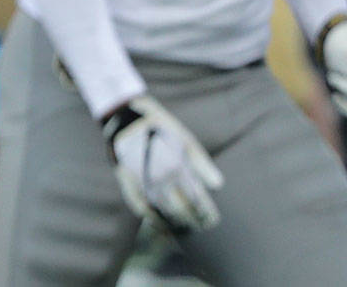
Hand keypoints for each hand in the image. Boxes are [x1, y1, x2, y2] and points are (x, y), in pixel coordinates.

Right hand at [102, 95, 223, 236]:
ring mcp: (143, 182)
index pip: (196, 199)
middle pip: (181, 210)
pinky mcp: (129, 184)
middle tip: (201, 226)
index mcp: (177, 167)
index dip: (205, 213)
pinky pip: (141, 208)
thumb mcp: (186, 141)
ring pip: (162, 212)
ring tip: (185, 226)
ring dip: (176, 222)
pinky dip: (152, 219)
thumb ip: (202, 164)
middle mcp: (160, 178)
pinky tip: (161, 223)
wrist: (128, 119)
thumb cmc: (162, 129)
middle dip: (193, 220)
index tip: (212, 220)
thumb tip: (219, 186)